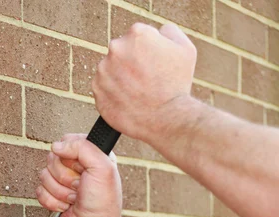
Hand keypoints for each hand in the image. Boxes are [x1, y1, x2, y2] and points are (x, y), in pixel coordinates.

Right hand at [36, 134, 121, 216]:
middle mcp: (79, 167)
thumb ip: (83, 147)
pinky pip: (40, 190)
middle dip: (65, 176)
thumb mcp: (102, 168)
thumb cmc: (102, 206)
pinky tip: (66, 206)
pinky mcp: (53, 194)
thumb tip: (58, 145)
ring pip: (44, 174)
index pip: (69, 141)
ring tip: (74, 199)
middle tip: (79, 187)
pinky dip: (51, 201)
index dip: (72, 156)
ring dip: (59, 191)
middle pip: (54, 157)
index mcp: (94, 156)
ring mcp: (64, 181)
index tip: (82, 169)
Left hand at [92, 22, 196, 142]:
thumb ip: (168, 32)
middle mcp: (116, 49)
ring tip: (137, 93)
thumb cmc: (177, 86)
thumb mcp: (185, 49)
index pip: (137, 38)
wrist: (166, 119)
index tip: (153, 66)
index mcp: (136, 34)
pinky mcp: (97, 92)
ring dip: (120, 79)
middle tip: (145, 80)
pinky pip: (103, 90)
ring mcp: (103, 71)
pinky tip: (127, 101)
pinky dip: (113, 95)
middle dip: (131, 64)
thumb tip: (157, 33)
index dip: (148, 52)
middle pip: (122, 53)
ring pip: (110, 71)